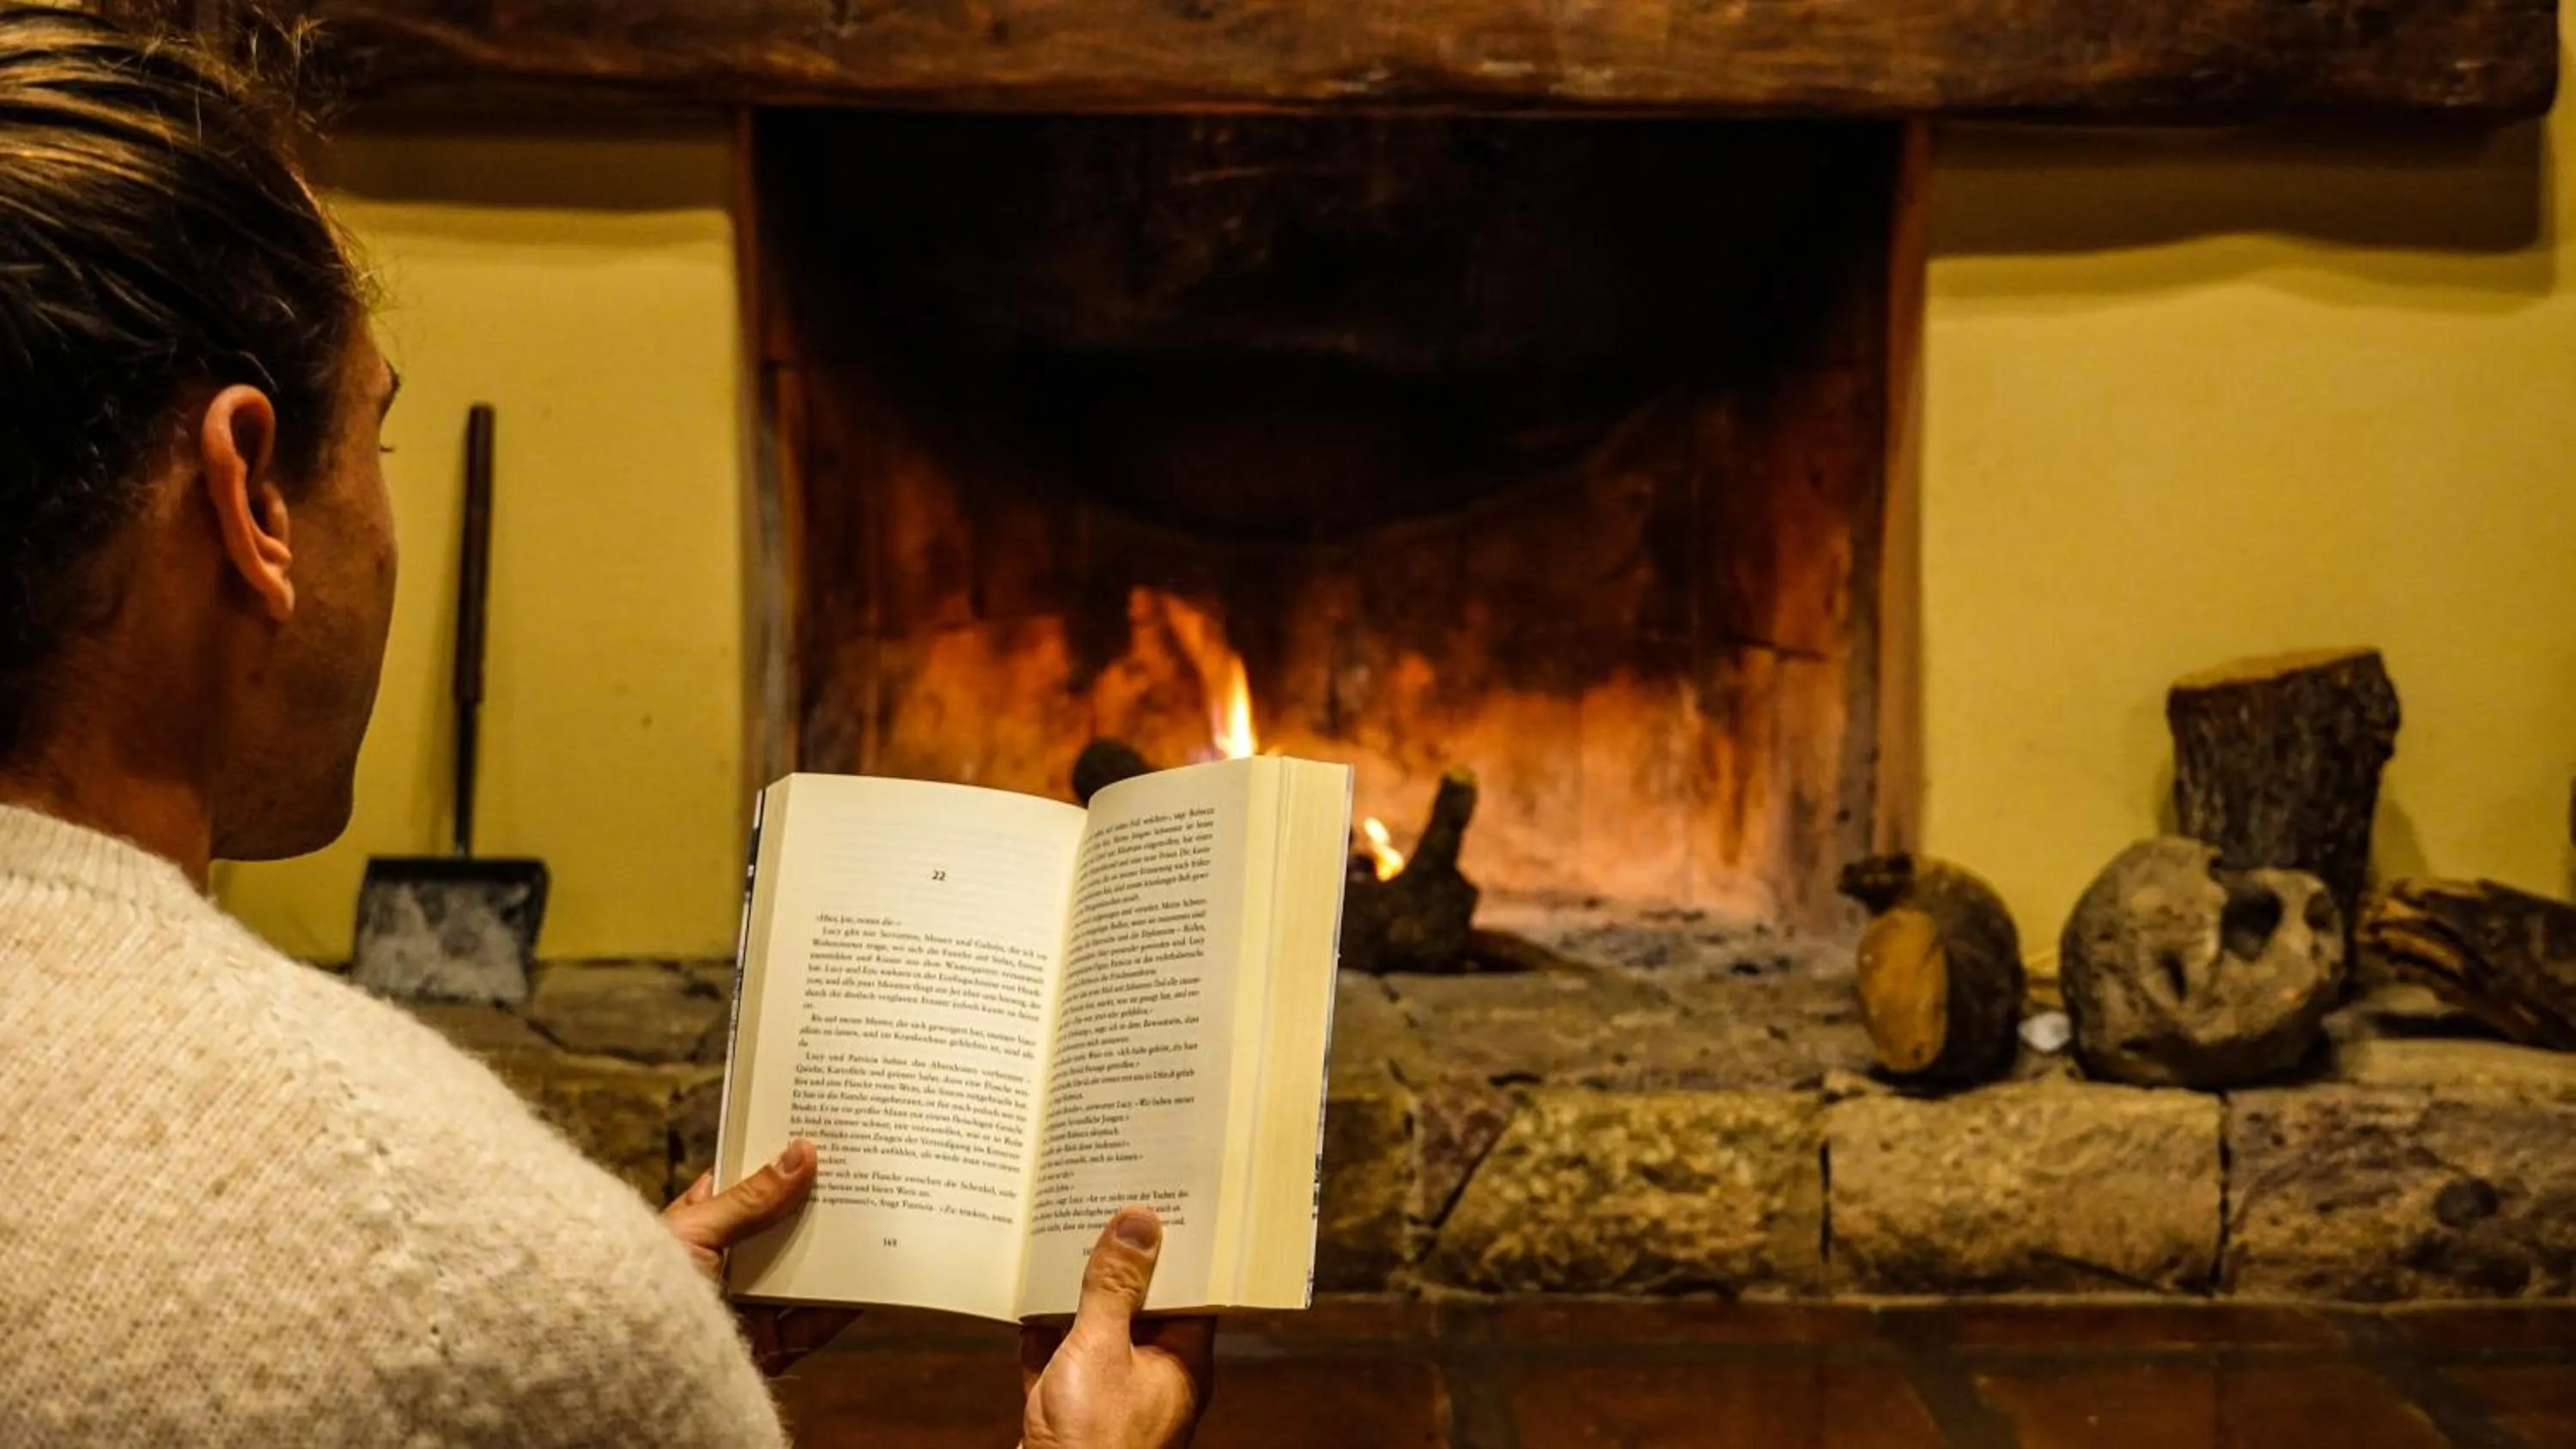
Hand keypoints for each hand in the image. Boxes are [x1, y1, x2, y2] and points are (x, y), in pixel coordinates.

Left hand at [663, 1139, 858, 1376]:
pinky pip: (813, 1324)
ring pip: (802, 1273)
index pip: (741, 1185)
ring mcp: (748, 1307)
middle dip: (817, 1204)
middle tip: (860, 1170)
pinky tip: (870, 1280)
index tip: (816, 1134)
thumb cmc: (641, 1291)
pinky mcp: (769, 1347)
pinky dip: (843, 1305)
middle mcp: (724, 1266)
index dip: (776, 1161)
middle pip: (780, 1228)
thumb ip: (750, 1200)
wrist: (631, 1372)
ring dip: (836, 1250)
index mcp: (696, 1229)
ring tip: (877, 1217)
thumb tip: (801, 1154)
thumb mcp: (695, 1233)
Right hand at [1017, 1208, 1214, 1448]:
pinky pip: (1060, 1362)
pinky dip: (1044, 1333)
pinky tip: (1025, 1296)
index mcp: (1182, 1363)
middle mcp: (1153, 1378)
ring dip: (1077, 1295)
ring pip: (1098, 1333)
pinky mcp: (1071, 1415)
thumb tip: (1140, 1222)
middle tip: (1102, 1205)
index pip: (1191, 1290)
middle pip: (1142, 1307)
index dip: (1177, 1247)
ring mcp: (1112, 1398)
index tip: (1162, 1199)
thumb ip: (1115, 1288)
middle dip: (1118, 1263)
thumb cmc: (1092, 1443)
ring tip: (1058, 1237)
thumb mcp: (1101, 1350)